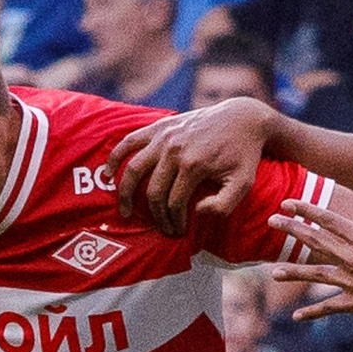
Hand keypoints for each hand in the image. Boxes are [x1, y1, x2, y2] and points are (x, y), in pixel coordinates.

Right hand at [110, 96, 271, 238]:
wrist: (242, 120)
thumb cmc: (244, 155)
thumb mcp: (243, 184)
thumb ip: (224, 205)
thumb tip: (196, 212)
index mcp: (193, 165)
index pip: (174, 203)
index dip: (174, 222)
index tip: (179, 231)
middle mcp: (174, 150)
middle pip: (154, 192)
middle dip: (156, 216)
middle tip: (162, 228)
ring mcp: (164, 137)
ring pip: (134, 168)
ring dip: (126, 192)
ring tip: (125, 211)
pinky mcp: (159, 127)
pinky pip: (130, 141)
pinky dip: (116, 157)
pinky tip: (108, 173)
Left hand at [268, 188, 352, 328]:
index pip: (328, 219)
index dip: (306, 210)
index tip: (288, 202)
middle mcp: (352, 259)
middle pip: (315, 241)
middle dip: (291, 229)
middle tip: (271, 220)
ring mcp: (352, 283)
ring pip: (315, 275)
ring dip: (293, 272)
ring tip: (273, 272)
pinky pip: (329, 307)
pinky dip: (312, 312)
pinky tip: (296, 316)